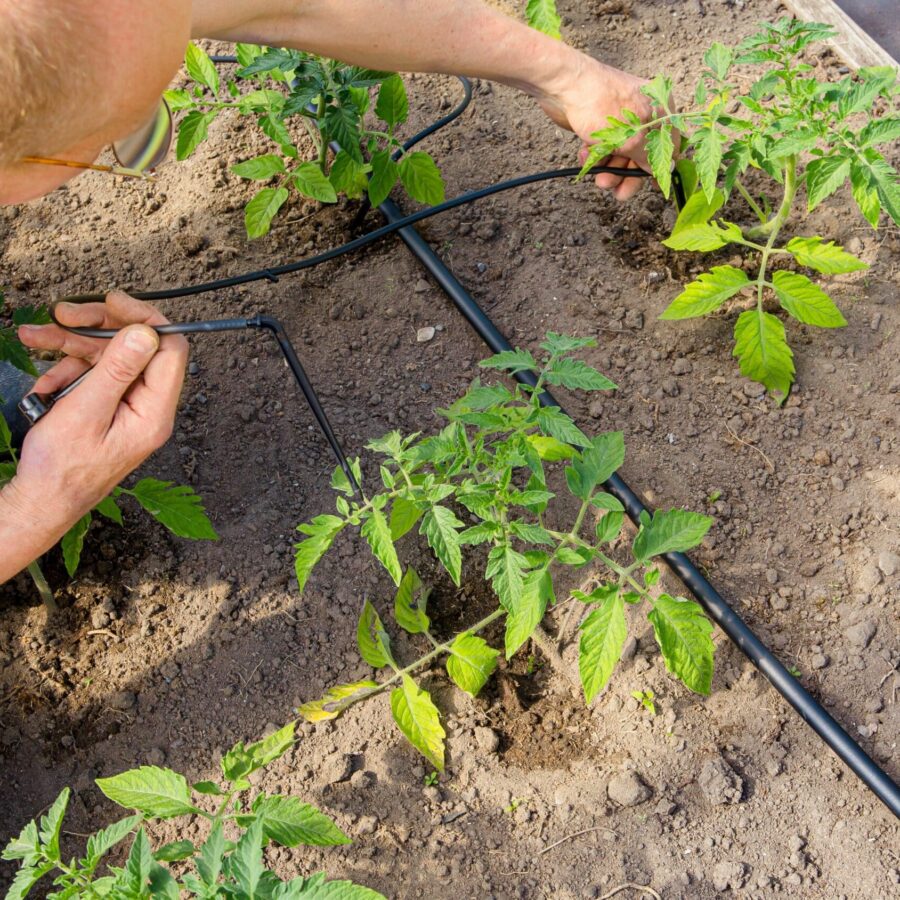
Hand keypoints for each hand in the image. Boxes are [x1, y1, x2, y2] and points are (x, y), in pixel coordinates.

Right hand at [12, 292, 186, 526]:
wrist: (41, 502)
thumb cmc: (62, 470)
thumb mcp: (85, 412)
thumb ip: (116, 370)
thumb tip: (145, 333)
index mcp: (154, 412)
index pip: (169, 349)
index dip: (144, 319)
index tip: (112, 302)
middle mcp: (148, 408)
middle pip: (136, 347)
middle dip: (97, 327)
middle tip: (63, 313)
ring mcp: (128, 408)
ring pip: (108, 358)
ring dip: (71, 346)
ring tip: (36, 337)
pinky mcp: (108, 410)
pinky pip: (94, 376)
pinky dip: (67, 372)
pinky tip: (44, 382)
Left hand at [537, 53, 655, 200]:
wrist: (565, 85)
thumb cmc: (602, 103)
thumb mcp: (632, 136)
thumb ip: (650, 156)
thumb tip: (669, 170)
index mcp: (660, 109)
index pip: (669, 145)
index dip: (660, 168)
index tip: (653, 187)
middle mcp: (644, 113)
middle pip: (642, 154)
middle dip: (626, 173)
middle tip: (615, 190)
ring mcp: (622, 118)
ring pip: (621, 153)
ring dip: (608, 168)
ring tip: (597, 176)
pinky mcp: (602, 122)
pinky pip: (604, 147)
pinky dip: (595, 156)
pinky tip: (584, 155)